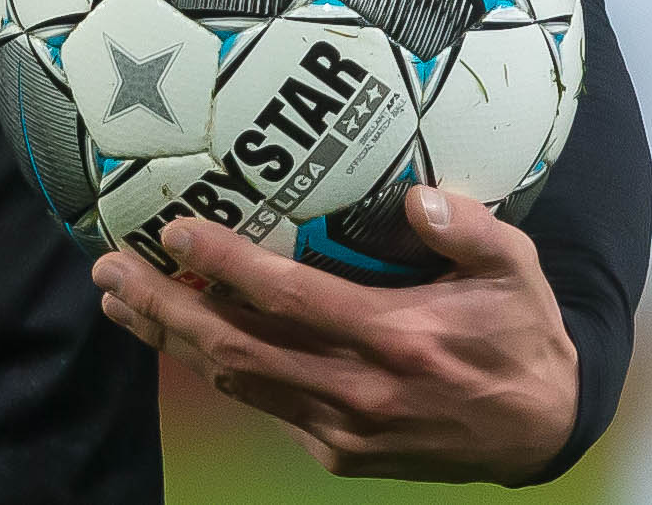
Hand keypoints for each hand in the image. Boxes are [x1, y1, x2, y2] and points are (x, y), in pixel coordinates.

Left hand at [89, 186, 576, 482]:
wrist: (543, 431)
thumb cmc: (522, 337)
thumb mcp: (516, 270)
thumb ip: (470, 229)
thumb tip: (418, 198)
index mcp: (394, 338)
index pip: (287, 298)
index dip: (224, 266)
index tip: (175, 232)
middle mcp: (356, 390)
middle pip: (233, 349)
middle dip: (161, 308)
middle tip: (108, 268)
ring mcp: (342, 429)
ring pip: (236, 382)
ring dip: (171, 340)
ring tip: (119, 299)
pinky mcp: (339, 453)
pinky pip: (264, 404)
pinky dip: (218, 369)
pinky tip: (184, 337)